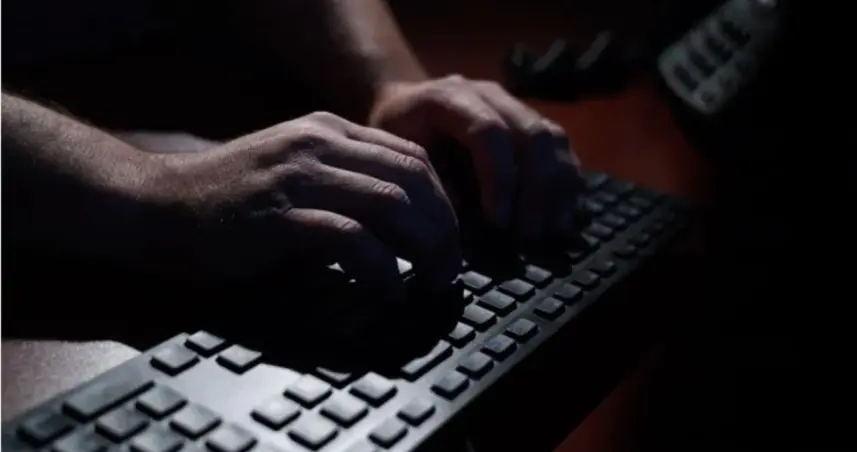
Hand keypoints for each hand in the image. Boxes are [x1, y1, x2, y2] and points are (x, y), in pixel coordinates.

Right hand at [146, 112, 458, 297]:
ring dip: (423, 249)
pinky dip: (380, 269)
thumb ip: (341, 181)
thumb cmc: (227, 198)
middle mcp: (320, 145)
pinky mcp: (280, 217)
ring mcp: (300, 177)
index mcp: (328, 131)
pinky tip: (386, 291)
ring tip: (428, 283)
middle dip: (444, 228)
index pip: (412, 157)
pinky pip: (351, 238)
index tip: (449, 240)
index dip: (443, 202)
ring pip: (392, 204)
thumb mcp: (292, 171)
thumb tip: (400, 223)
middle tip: (449, 269)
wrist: (157, 205)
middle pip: (413, 179)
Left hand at [370, 75, 582, 239]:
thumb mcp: (398, 157)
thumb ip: (429, 183)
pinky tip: (563, 215)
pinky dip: (566, 181)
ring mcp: (513, 103)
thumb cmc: (397, 137)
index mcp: (449, 97)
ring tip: (553, 231)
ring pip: (552, 138)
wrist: (404, 103)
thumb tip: (466, 222)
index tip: (499, 223)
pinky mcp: (530, 118)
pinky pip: (559, 145)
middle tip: (529, 236)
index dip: (499, 178)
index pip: (488, 131)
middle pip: (530, 134)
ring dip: (557, 188)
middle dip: (535, 190)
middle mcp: (488, 93)